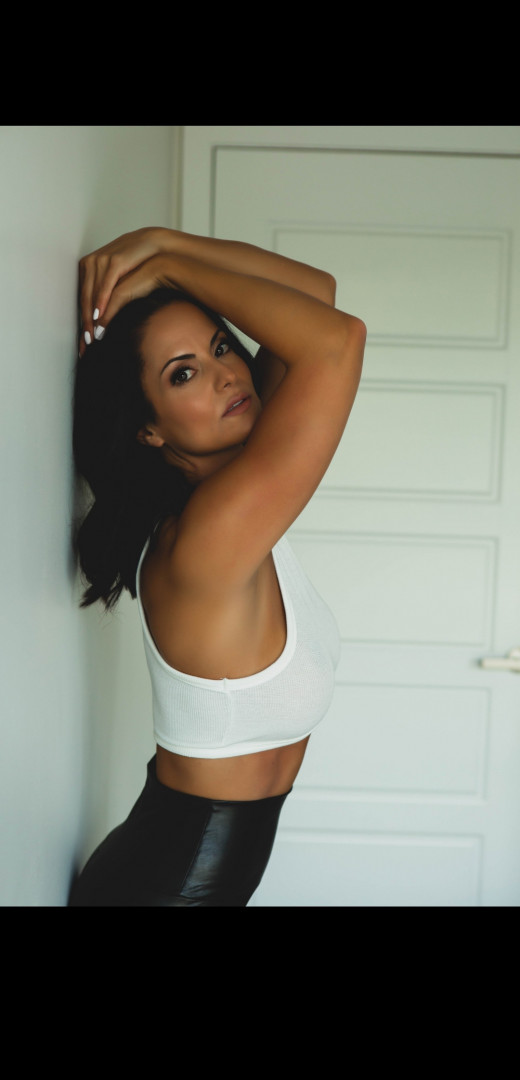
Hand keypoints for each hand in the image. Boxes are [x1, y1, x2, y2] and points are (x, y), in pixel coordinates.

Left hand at [78, 227, 171, 354]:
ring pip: (90, 295)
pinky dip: (101, 304)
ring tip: (92, 336)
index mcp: (88, 267)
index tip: (83, 339)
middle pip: (83, 299)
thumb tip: (101, 318)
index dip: (82, 320)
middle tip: (86, 344)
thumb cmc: (138, 267)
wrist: (156, 249)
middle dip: (84, 324)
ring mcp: (100, 260)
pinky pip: (104, 287)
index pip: (82, 298)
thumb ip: (107, 294)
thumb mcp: (119, 281)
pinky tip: (99, 318)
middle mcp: (90, 263)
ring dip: (90, 318)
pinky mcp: (113, 261)